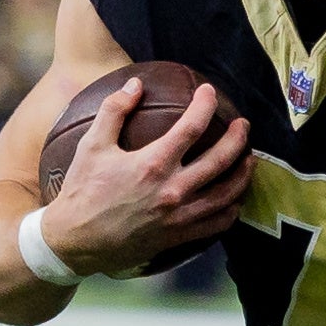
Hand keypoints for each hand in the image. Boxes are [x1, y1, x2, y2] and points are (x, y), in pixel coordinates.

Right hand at [41, 77, 249, 276]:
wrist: (75, 241)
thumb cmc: (82, 191)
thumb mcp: (92, 145)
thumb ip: (114, 110)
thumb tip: (135, 84)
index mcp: (153, 164)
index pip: (191, 127)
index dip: (205, 105)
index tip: (209, 92)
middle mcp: (172, 190)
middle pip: (220, 160)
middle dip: (237, 138)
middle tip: (243, 125)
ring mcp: (178, 216)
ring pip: (226, 194)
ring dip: (243, 174)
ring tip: (250, 159)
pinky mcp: (178, 237)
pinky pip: (216, 224)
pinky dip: (231, 211)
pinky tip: (235, 200)